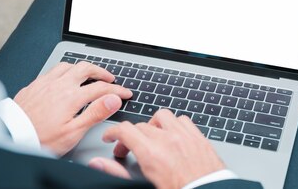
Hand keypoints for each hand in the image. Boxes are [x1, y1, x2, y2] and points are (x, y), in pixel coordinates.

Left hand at [13, 61, 131, 154]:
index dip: (117, 89)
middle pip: (85, 68)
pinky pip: (52, 70)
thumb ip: (95, 113)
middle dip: (101, 72)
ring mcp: (45, 83)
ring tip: (88, 74)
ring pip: (68, 65)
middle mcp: (59, 85)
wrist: (11, 137)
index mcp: (72, 96)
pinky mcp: (33, 85)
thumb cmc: (40, 139)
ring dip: (82, 68)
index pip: (101, 87)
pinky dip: (64, 70)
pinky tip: (63, 78)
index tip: (125, 93)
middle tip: (109, 78)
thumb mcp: (73, 132)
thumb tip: (113, 99)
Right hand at [88, 109, 224, 188]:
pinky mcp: (198, 138)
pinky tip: (173, 136)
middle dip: (131, 136)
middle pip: (141, 126)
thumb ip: (118, 173)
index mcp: (151, 154)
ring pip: (162, 116)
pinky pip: (183, 120)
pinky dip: (174, 125)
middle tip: (129, 150)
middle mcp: (167, 140)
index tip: (110, 138)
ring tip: (151, 138)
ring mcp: (185, 136)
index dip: (113, 132)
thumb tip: (99, 164)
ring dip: (153, 125)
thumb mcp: (144, 185)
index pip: (125, 130)